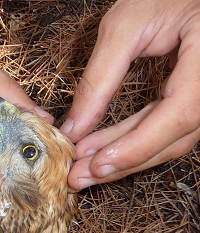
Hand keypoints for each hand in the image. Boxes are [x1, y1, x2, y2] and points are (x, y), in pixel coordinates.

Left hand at [63, 0, 199, 190]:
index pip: (180, 114)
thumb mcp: (124, 26)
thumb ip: (99, 78)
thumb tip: (75, 127)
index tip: (97, 163)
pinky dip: (134, 139)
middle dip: (124, 160)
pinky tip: (101, 148)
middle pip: (176, 136)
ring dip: (126, 155)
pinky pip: (169, 126)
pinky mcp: (196, 95)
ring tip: (83, 165)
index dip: (138, 145)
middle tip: (79, 177)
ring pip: (173, 138)